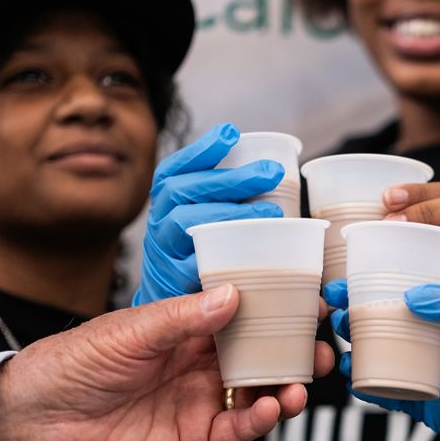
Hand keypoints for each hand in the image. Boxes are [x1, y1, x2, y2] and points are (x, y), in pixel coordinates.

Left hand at [0, 285, 333, 440]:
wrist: (32, 421)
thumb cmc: (71, 363)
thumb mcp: (128, 330)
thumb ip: (183, 316)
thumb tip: (233, 293)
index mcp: (185, 327)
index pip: (243, 313)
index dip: (279, 307)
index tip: (312, 299)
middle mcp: (199, 362)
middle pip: (262, 354)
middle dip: (296, 351)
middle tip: (325, 346)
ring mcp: (199, 400)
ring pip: (259, 392)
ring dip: (287, 387)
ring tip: (304, 382)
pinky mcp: (193, 438)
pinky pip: (237, 430)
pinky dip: (260, 421)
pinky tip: (274, 409)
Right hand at [134, 123, 286, 305]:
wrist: (170, 307)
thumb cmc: (202, 254)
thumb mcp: (205, 221)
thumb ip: (229, 201)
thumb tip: (280, 184)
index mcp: (166, 202)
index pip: (175, 169)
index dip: (201, 150)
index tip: (231, 132)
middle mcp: (159, 222)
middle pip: (184, 191)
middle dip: (230, 178)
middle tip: (271, 173)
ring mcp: (163, 251)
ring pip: (186, 223)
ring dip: (230, 213)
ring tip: (270, 210)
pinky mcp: (174, 282)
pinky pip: (192, 264)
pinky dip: (220, 254)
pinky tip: (248, 249)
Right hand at [325, 280, 439, 440]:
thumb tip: (416, 296)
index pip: (415, 289)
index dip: (385, 279)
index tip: (357, 269)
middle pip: (389, 319)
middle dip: (358, 308)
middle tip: (334, 300)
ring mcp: (431, 373)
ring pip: (382, 355)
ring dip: (356, 342)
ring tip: (339, 330)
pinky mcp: (427, 407)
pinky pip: (389, 395)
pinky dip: (366, 385)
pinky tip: (351, 373)